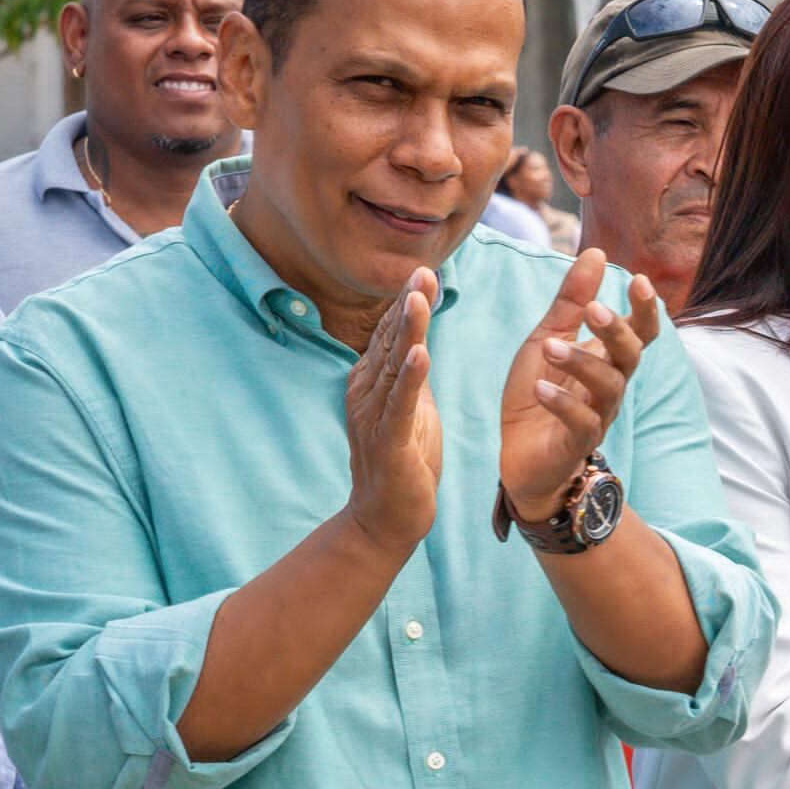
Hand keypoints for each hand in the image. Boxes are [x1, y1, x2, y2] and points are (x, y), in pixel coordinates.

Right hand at [341, 269, 444, 552]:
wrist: (387, 518)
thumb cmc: (404, 460)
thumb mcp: (412, 406)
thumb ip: (411, 372)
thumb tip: (416, 336)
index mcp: (372, 383)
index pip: (391, 336)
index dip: (407, 303)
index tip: (423, 270)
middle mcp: (366, 394)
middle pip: (389, 342)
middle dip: (407, 306)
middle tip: (422, 270)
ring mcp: (374, 417)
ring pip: (392, 366)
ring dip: (406, 331)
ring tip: (418, 298)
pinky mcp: (388, 442)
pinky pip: (400, 406)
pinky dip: (410, 379)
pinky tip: (420, 355)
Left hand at [497, 248, 661, 521]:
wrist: (522, 456)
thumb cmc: (539, 394)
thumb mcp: (546, 338)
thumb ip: (571, 300)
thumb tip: (595, 252)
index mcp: (607, 358)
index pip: (641, 331)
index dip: (645, 308)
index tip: (638, 280)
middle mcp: (610, 385)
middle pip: (631, 355)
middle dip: (617, 331)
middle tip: (595, 310)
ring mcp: (597, 415)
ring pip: (607, 386)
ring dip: (581, 363)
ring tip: (550, 347)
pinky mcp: (576, 443)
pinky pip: (581, 423)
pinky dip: (561, 404)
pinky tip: (540, 389)